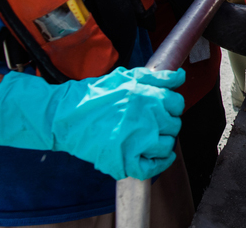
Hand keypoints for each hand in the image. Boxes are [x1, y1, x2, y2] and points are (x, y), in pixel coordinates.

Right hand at [0, 67, 185, 180]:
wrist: (66, 115)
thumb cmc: (94, 94)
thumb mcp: (126, 77)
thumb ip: (157, 77)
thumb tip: (180, 77)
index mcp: (148, 96)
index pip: (177, 104)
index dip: (171, 107)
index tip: (162, 110)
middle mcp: (147, 118)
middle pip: (174, 125)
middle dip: (166, 124)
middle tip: (153, 124)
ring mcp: (136, 140)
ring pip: (167, 145)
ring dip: (163, 143)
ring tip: (151, 139)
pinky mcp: (124, 159)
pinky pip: (151, 167)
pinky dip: (158, 165)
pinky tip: (158, 158)